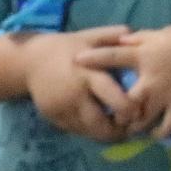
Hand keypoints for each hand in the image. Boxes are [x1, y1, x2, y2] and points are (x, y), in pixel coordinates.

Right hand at [21, 25, 136, 141]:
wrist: (31, 60)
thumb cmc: (67, 47)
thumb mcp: (90, 36)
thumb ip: (113, 35)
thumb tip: (135, 36)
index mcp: (87, 74)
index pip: (109, 94)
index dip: (126, 107)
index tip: (138, 112)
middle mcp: (74, 95)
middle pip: (97, 122)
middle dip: (116, 131)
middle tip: (132, 130)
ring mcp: (62, 109)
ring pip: (86, 131)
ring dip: (104, 134)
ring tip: (120, 132)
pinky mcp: (53, 118)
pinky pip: (75, 130)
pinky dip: (89, 132)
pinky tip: (100, 127)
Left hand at [75, 22, 170, 138]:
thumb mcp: (158, 32)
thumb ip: (137, 38)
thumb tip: (118, 41)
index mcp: (144, 56)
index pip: (113, 57)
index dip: (93, 58)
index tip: (75, 61)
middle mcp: (150, 79)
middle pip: (124, 100)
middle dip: (113, 110)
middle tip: (107, 112)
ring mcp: (165, 95)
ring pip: (142, 118)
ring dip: (132, 124)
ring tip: (127, 126)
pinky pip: (167, 126)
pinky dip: (158, 133)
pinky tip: (152, 133)